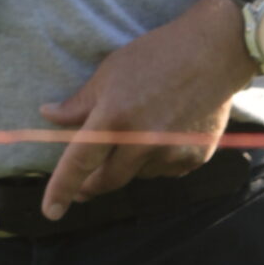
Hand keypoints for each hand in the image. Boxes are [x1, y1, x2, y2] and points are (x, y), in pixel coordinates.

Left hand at [38, 0, 254, 219]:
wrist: (214, 53)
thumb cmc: (156, 55)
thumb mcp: (110, 72)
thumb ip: (79, 103)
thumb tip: (49, 115)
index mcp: (114, 120)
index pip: (79, 163)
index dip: (62, 190)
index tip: (51, 211)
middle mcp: (142, 143)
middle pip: (108, 180)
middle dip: (91, 186)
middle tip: (84, 185)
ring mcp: (171, 153)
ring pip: (138, 175)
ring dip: (127, 166)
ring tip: (135, 136)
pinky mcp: (194, 158)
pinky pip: (165, 170)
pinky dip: (156, 160)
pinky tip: (162, 136)